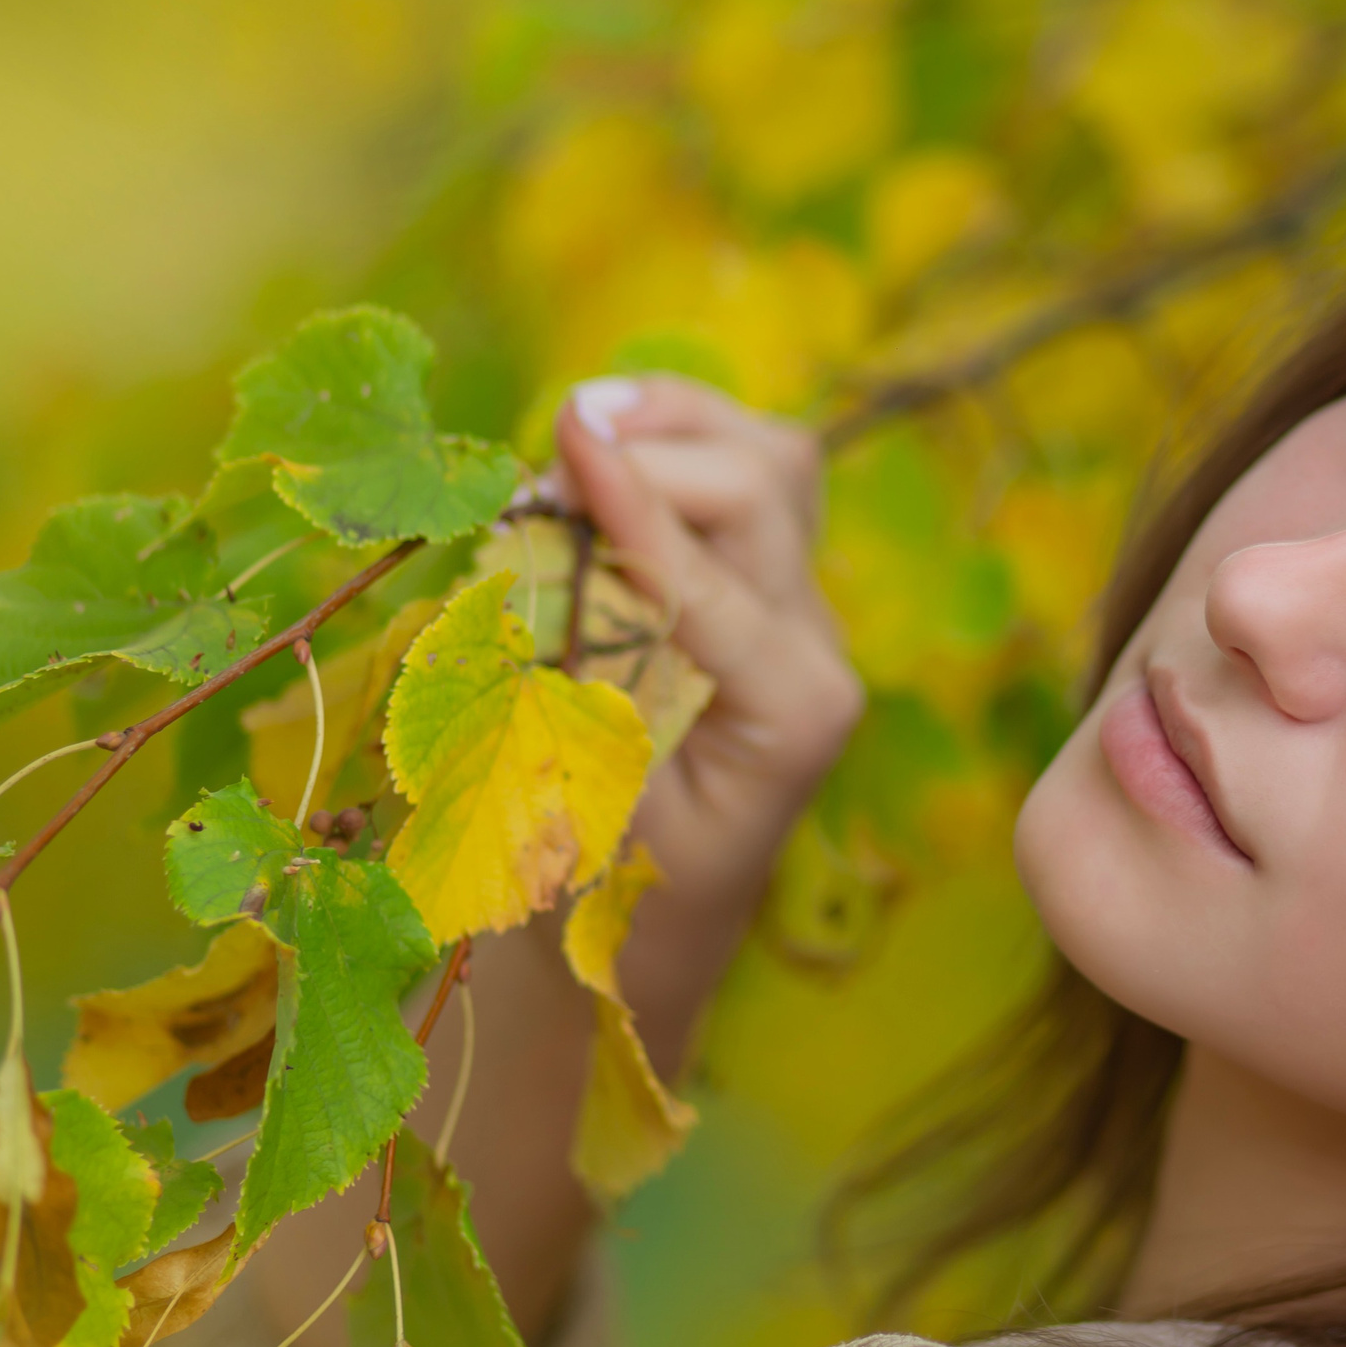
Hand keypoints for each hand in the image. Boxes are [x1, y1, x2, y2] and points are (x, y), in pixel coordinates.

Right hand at [548, 376, 863, 1019]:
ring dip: (675, 423)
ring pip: (775, 461)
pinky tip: (603, 446)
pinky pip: (750, 479)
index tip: (566, 434)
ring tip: (581, 428)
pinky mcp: (774, 589)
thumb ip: (562, 683)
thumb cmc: (601, 883)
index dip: (632, 499)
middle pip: (765, 487)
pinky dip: (676, 442)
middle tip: (544, 471)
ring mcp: (805, 614)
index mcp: (793, 715)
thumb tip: (526, 547)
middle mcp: (819, 651)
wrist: (652, 923)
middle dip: (652, 451)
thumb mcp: (572, 801)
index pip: (711, 578)